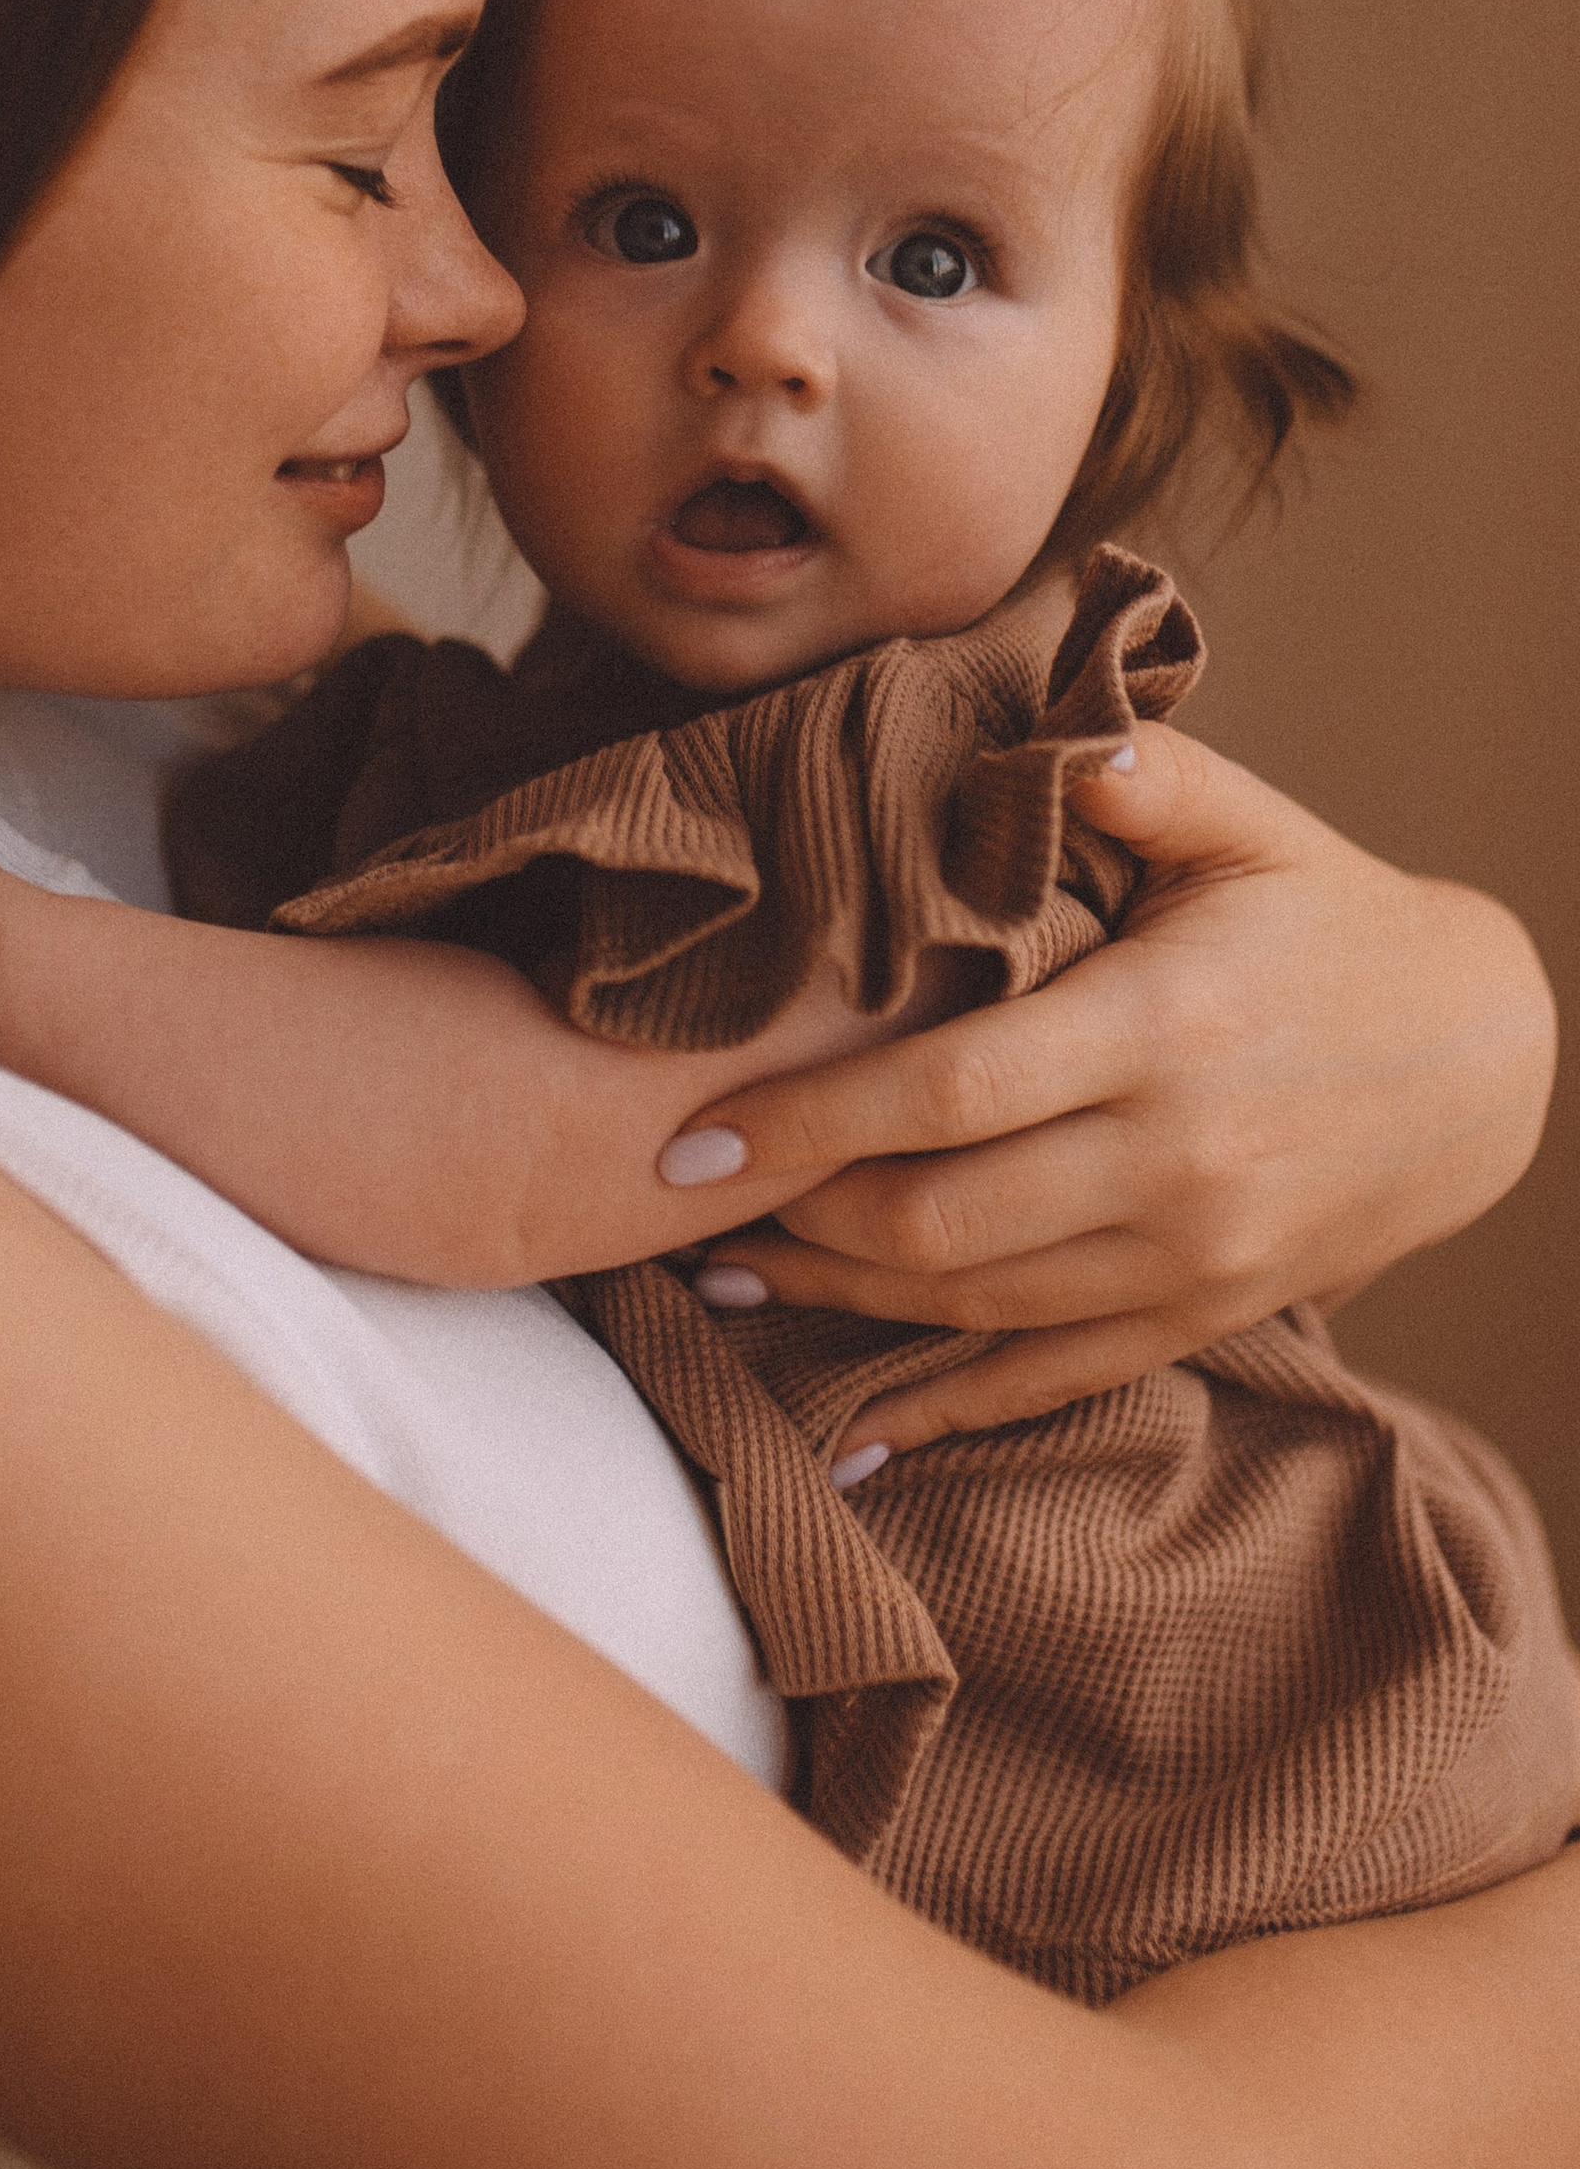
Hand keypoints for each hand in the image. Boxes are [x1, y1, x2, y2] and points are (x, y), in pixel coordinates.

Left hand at [670, 725, 1555, 1461]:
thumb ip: (1137, 775)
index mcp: (1161, 1029)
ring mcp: (1194, 1259)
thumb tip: (1038, 737)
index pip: (949, 1093)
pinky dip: (947, 1411)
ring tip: (727, 1277)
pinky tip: (852, 1431)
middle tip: (681, 1208)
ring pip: (978, 1309)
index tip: (693, 1139)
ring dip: (838, 1304)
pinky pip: (1056, 1380)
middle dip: (797, 1221)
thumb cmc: (1336, 922)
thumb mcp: (1254, 826)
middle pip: (942, 1222)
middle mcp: (1174, 1162)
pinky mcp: (1207, 1315)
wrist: (1489, 1061)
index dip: (809, 1122)